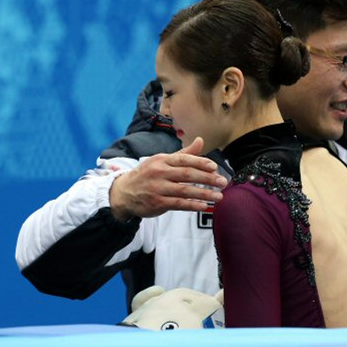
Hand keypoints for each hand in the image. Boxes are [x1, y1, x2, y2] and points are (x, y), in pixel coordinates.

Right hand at [110, 137, 227, 220]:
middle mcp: (160, 172)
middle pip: (187, 174)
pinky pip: (178, 204)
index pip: (184, 159)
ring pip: (185, 190)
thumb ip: (184, 153)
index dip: (201, 162)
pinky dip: (193, 205)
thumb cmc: (148, 174)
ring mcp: (158, 188)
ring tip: (219, 196)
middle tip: (223, 182)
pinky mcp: (157, 203)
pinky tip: (205, 206)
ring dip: (204, 194)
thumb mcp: (162, 160)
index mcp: (162, 160)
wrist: (124, 192)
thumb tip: (200, 140)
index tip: (215, 167)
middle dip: (208, 178)